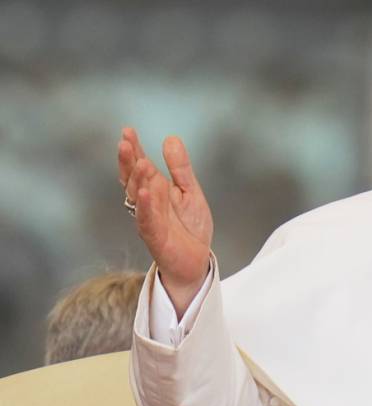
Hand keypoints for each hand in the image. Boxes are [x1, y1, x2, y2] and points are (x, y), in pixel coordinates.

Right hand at [118, 127, 212, 316]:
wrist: (197, 260)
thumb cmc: (189, 226)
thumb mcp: (189, 191)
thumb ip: (180, 168)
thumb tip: (171, 138)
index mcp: (154, 191)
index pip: (139, 167)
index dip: (133, 150)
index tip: (128, 131)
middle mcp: (146, 204)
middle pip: (133, 179)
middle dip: (128, 161)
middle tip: (126, 142)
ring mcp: (148, 220)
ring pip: (138, 198)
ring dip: (137, 181)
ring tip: (141, 162)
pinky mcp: (155, 237)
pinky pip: (147, 220)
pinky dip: (145, 206)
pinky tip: (145, 192)